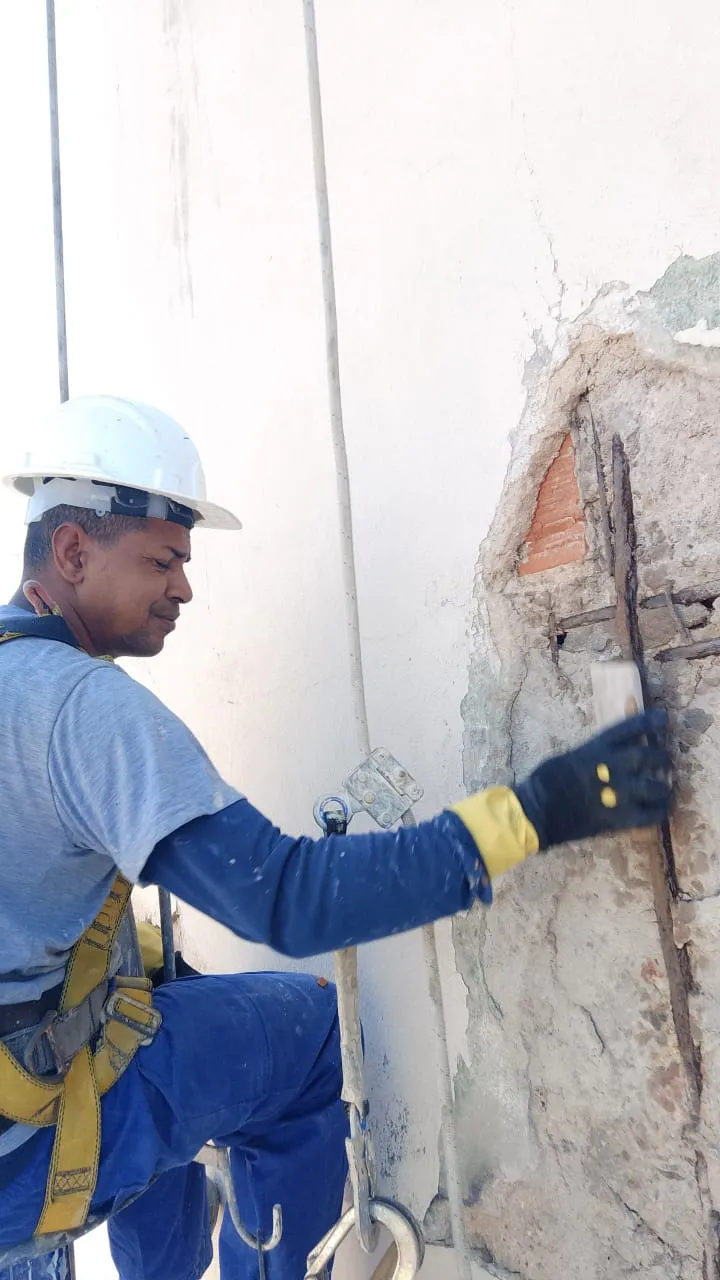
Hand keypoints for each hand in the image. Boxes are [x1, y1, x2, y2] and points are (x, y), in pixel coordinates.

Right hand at [514, 709, 670, 850]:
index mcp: (596, 749)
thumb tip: (609, 752)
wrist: (536, 812)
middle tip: (665, 761)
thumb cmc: (545, 782)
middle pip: (650, 755)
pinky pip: (651, 815)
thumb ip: (593, 753)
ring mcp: (618, 794)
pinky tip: (658, 808)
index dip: (649, 722)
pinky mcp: (619, 818)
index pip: (630, 728)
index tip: (662, 718)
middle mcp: (612, 767)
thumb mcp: (569, 757)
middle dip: (661, 757)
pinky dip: (658, 811)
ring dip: (662, 787)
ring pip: (656, 786)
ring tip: (662, 788)